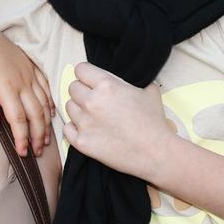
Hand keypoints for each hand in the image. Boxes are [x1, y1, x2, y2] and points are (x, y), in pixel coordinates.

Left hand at [0, 26, 53, 155]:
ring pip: (44, 102)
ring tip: (45, 139)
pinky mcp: (30, 65)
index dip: (22, 138)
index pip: (18, 119)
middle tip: (37, 151)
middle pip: (36, 113)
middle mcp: (22, 81)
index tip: (23, 152)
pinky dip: (50, 102)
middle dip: (38, 135)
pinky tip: (50, 113)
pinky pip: (46, 86)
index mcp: (6, 87)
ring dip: (46, 122)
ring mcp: (29, 72)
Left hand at [63, 63, 172, 177]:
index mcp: (106, 85)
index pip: (80, 70)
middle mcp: (91, 101)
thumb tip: (127, 79)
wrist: (155, 153)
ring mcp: (84, 122)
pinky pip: (67, 128)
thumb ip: (133, 81)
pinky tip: (89, 130)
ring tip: (94, 117)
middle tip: (95, 101)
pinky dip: (75, 128)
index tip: (91, 81)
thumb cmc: (154, 122)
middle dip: (83, 92)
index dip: (87, 75)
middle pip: (72, 88)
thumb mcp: (149, 92)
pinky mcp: (81, 142)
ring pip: (69, 107)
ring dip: (79, 110)